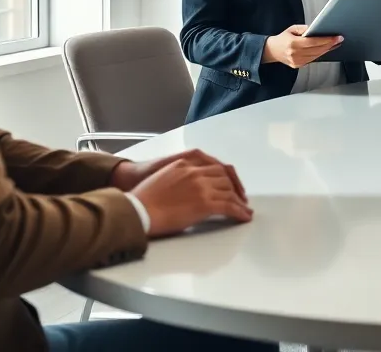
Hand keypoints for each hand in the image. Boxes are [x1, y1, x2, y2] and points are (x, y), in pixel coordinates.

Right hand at [130, 158, 253, 236]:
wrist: (136, 210)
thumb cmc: (142, 200)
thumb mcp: (163, 178)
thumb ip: (179, 179)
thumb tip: (187, 192)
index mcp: (185, 164)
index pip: (214, 166)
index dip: (226, 177)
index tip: (231, 185)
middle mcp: (195, 172)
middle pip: (224, 177)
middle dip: (235, 188)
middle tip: (240, 199)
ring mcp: (201, 186)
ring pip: (229, 191)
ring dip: (239, 202)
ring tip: (244, 210)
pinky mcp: (204, 203)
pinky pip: (228, 206)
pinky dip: (239, 212)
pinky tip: (244, 217)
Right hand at [263, 25, 341, 67]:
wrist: (272, 50)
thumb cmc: (283, 38)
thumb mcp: (293, 29)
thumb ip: (305, 29)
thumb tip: (317, 29)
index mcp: (293, 44)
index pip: (314, 42)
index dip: (327, 40)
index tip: (336, 37)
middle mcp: (295, 54)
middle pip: (317, 50)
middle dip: (330, 44)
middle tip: (339, 39)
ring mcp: (297, 61)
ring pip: (317, 56)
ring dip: (327, 50)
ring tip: (335, 44)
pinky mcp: (298, 66)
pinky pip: (313, 59)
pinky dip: (320, 54)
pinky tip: (326, 49)